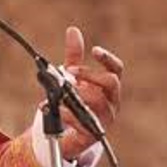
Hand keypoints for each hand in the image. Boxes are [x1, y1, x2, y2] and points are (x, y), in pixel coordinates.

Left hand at [59, 26, 123, 159]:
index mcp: (107, 88)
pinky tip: (49, 108)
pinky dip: (65, 113)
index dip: (108, 59)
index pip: (117, 70)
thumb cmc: (74, 104)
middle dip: (89, 74)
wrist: (66, 136)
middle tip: (68, 71)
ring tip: (57, 94)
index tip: (94, 50)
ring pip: (97, 102)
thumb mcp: (72, 79)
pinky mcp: (92, 136)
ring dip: (74, 94)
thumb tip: (73, 30)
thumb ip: (74, 57)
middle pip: (111, 83)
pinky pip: (82, 122)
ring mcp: (104, 119)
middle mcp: (110, 103)